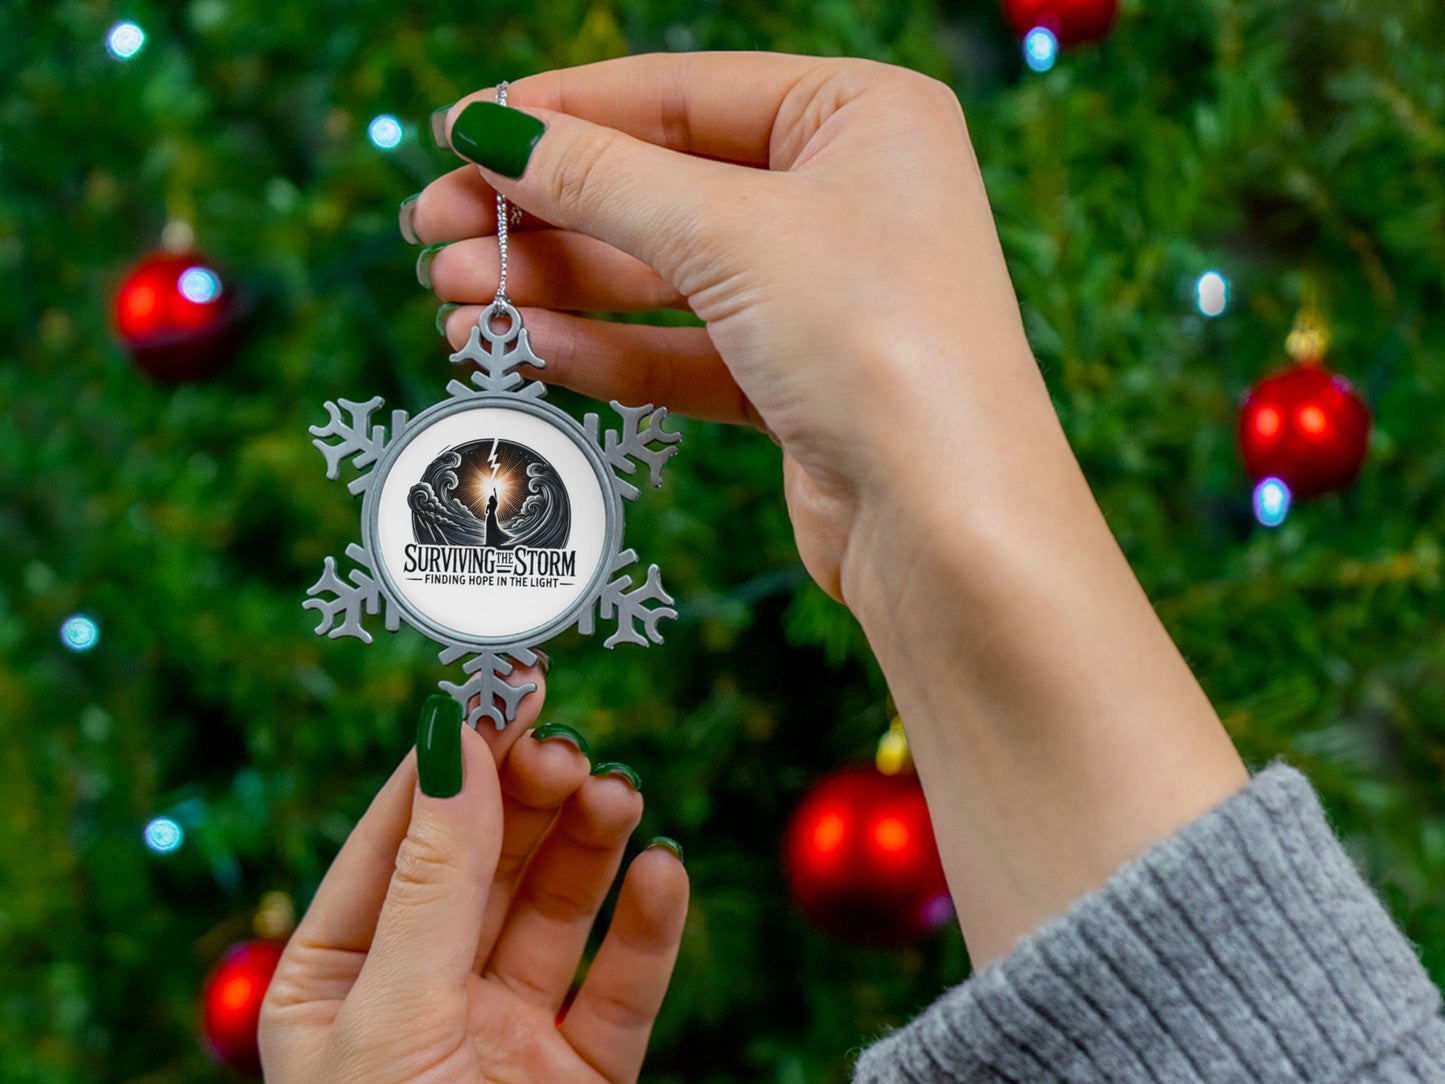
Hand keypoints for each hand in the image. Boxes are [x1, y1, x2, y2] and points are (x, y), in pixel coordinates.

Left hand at [259, 678, 687, 1083]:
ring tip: (619, 798)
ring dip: (588, 848)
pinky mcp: (586, 1082)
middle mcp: (424, 998)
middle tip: (572, 752)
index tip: (505, 682)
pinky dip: (646, 928)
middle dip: (527, 799)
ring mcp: (508, 1038)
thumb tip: (455, 737)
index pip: (401, 836)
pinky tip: (664, 876)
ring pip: (557, 909)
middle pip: (487, 861)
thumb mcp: (394, 1019)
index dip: (453, 757)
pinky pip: (622, 983)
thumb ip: (438, 878)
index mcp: (340, 978)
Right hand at [411, 53, 1057, 602]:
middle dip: (543, 214)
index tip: (457, 133)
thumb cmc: (876, 343)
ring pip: (663, 279)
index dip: (561, 113)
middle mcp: (846, 198)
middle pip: (661, 188)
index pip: (680, 93)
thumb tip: (491, 131)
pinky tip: (526, 350)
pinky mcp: (798, 387)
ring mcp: (822, 297)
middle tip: (432, 235)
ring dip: (557, 289)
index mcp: (860, 116)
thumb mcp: (729, 233)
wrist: (948, 526)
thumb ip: (602, 179)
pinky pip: (683, 353)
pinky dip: (607, 351)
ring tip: (454, 302)